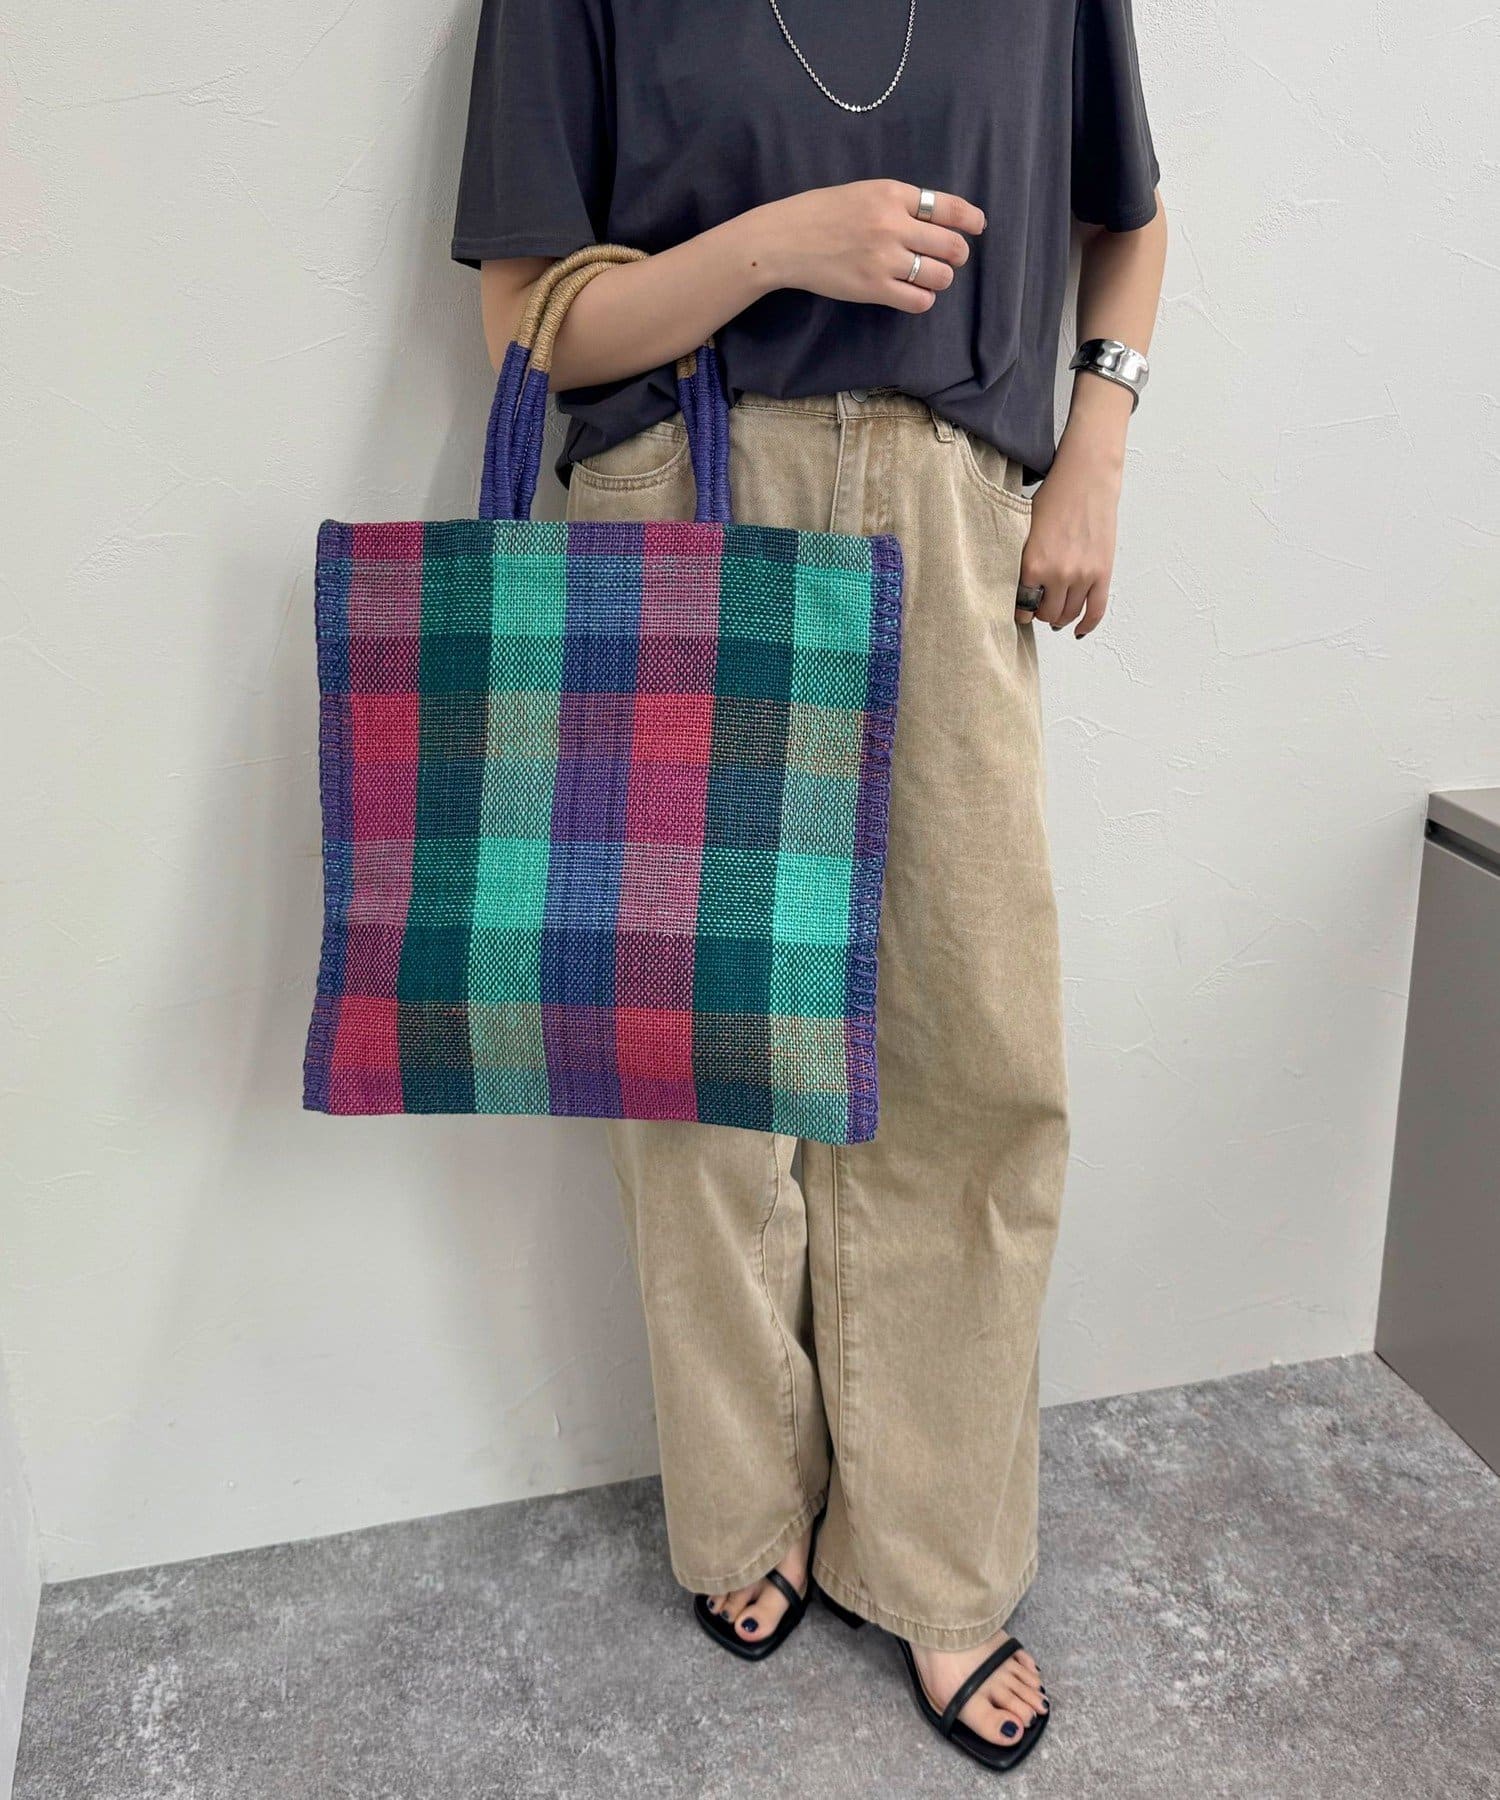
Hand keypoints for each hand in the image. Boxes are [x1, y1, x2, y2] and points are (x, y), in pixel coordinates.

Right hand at [748, 181, 984, 313]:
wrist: (785, 239)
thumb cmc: (820, 214)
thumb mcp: (863, 192)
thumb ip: (898, 203)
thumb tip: (934, 219)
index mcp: (892, 194)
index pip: (948, 207)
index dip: (971, 219)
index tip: (978, 226)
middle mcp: (893, 224)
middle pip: (952, 245)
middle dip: (957, 254)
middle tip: (949, 258)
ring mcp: (884, 258)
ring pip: (940, 275)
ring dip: (940, 278)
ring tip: (928, 276)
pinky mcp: (873, 288)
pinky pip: (918, 300)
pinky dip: (923, 299)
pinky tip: (912, 293)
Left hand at [1016, 399, 1127, 637]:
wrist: (1086, 479)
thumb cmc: (1053, 498)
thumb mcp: (1025, 531)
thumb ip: (1023, 561)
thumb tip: (1018, 588)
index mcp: (1032, 565)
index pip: (1022, 606)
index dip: (1020, 612)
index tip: (1020, 612)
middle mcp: (1057, 574)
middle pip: (1046, 613)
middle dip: (1040, 614)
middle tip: (1039, 609)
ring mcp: (1082, 576)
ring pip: (1069, 614)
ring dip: (1060, 618)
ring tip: (1056, 615)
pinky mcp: (1102, 573)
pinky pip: (1096, 610)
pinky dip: (1086, 625)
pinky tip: (1078, 631)